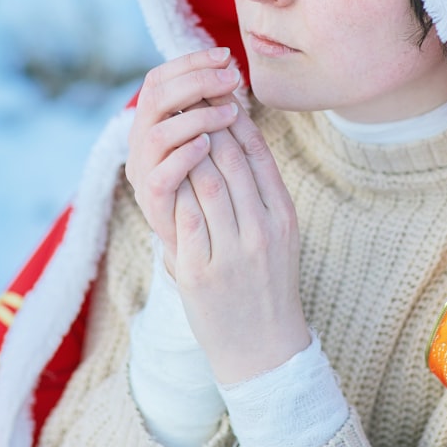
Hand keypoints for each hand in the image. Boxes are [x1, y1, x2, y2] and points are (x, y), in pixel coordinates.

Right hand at [125, 48, 241, 266]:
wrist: (214, 262)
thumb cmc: (220, 200)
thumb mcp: (217, 150)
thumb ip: (216, 117)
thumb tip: (233, 75)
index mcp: (155, 126)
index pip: (160, 78)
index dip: (190, 63)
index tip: (226, 56)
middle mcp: (142, 147)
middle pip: (154, 96)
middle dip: (195, 81)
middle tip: (232, 77)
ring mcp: (144, 177)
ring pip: (156, 133)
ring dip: (194, 116)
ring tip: (229, 112)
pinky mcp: (153, 208)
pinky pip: (161, 175)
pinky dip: (183, 155)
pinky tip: (208, 145)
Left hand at [173, 104, 310, 383]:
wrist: (264, 348)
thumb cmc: (269, 283)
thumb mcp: (280, 234)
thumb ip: (262, 191)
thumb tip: (236, 140)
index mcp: (283, 216)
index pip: (258, 155)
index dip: (235, 121)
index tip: (216, 99)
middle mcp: (262, 230)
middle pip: (230, 161)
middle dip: (207, 125)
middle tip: (188, 101)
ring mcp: (232, 251)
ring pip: (205, 182)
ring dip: (186, 151)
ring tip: (173, 130)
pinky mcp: (202, 272)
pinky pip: (185, 217)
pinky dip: (173, 188)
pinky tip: (163, 171)